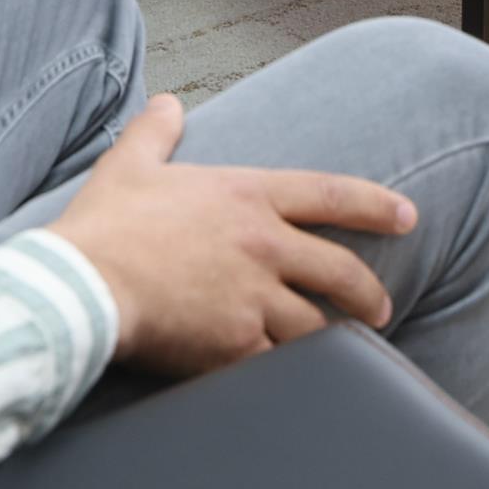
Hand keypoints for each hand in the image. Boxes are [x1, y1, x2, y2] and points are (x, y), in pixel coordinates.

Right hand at [47, 95, 414, 378]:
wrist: (82, 285)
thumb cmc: (104, 226)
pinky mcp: (237, 346)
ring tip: (342, 352)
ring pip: (316, 326)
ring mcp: (255, 298)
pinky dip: (293, 376)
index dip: (375, 205)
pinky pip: (282, 366)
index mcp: (246, 196)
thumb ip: (155, 132)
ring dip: (331, 340)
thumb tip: (166, 104)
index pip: (329, 194)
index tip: (406, 216)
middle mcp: (263, 244)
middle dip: (367, 292)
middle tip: (380, 307)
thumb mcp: (130, 165)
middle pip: (339, 270)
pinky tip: (300, 384)